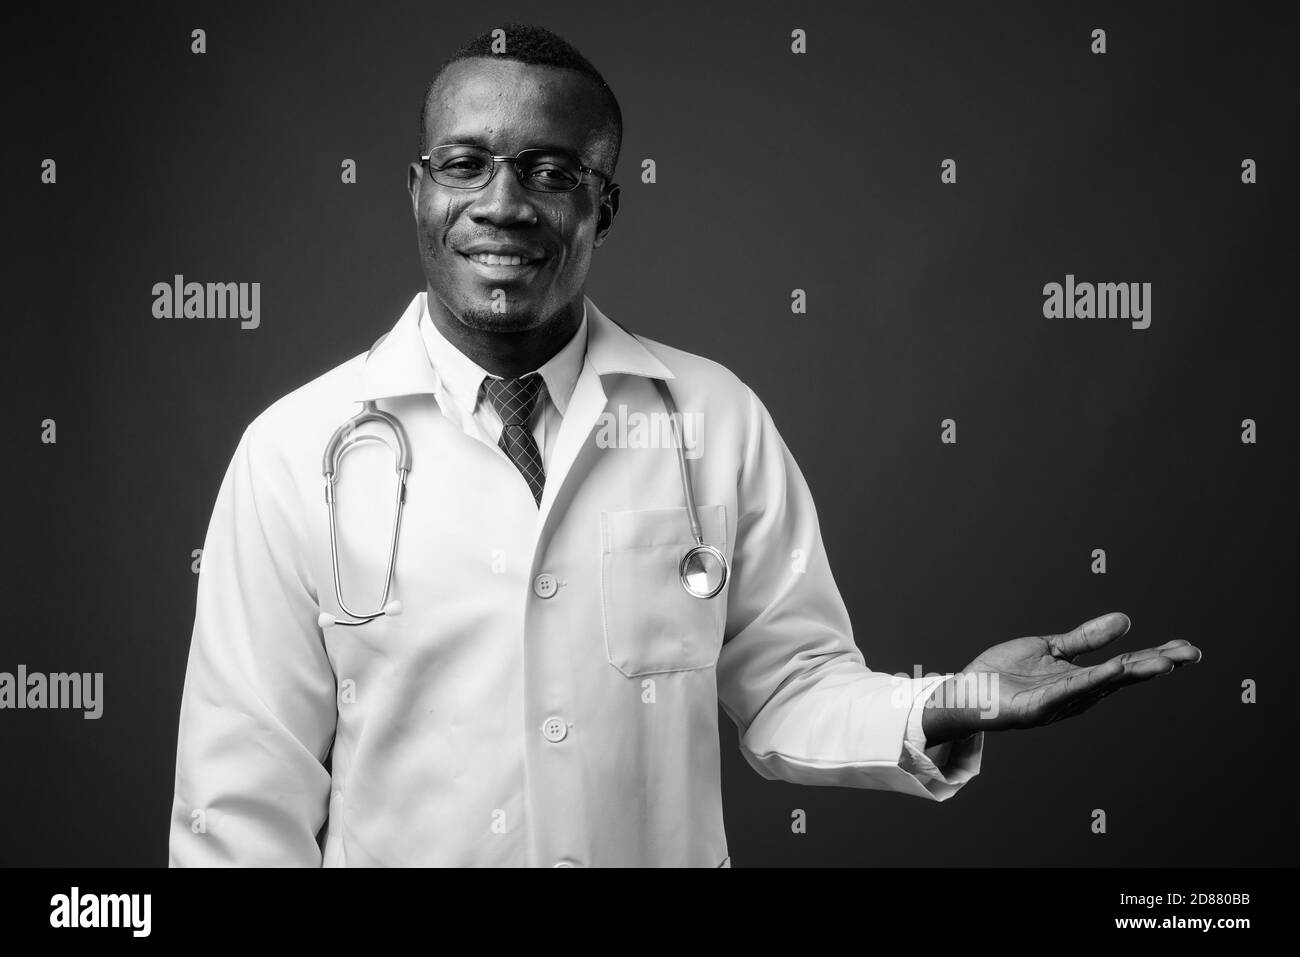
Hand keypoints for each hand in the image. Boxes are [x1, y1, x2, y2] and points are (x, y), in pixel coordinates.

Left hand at [921, 612, 1200, 742]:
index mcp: (1083, 680)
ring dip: (1133, 673)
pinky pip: (1068, 692)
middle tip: (1190, 654)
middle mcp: (1078, 693)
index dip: (1157, 656)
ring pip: (1102, 684)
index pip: (1126, 666)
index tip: (1188, 649)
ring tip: (1163, 662)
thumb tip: (1126, 620)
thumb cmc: (1007, 674)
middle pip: (1123, 676)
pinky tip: (1112, 671)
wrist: (967, 691)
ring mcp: (1059, 701)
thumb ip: (1086, 638)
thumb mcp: (1052, 648)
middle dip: (1157, 665)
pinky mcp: (1038, 707)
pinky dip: (1092, 682)